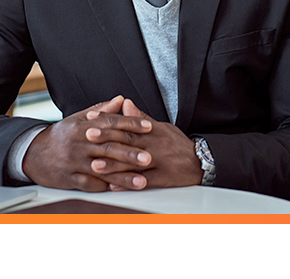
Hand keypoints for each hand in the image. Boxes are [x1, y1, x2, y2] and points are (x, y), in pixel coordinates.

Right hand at [21, 96, 153, 191]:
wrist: (32, 153)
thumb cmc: (60, 136)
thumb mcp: (77, 119)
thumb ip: (101, 111)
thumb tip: (121, 99)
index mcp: (83, 127)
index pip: (111, 123)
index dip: (131, 124)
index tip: (149, 126)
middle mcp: (79, 144)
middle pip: (109, 147)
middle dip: (131, 153)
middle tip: (150, 157)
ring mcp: (74, 162)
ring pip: (102, 169)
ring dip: (123, 176)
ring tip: (142, 180)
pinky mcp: (69, 179)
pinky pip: (89, 184)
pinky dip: (105, 187)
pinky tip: (120, 190)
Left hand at [85, 99, 202, 189]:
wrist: (201, 162)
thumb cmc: (177, 144)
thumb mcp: (161, 126)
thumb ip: (140, 117)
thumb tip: (124, 103)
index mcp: (153, 131)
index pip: (128, 123)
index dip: (109, 120)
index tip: (92, 118)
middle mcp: (155, 145)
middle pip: (128, 140)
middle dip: (107, 138)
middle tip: (88, 136)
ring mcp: (159, 163)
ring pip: (133, 164)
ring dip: (113, 165)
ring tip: (95, 165)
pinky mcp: (163, 178)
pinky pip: (143, 182)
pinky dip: (128, 185)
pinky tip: (113, 186)